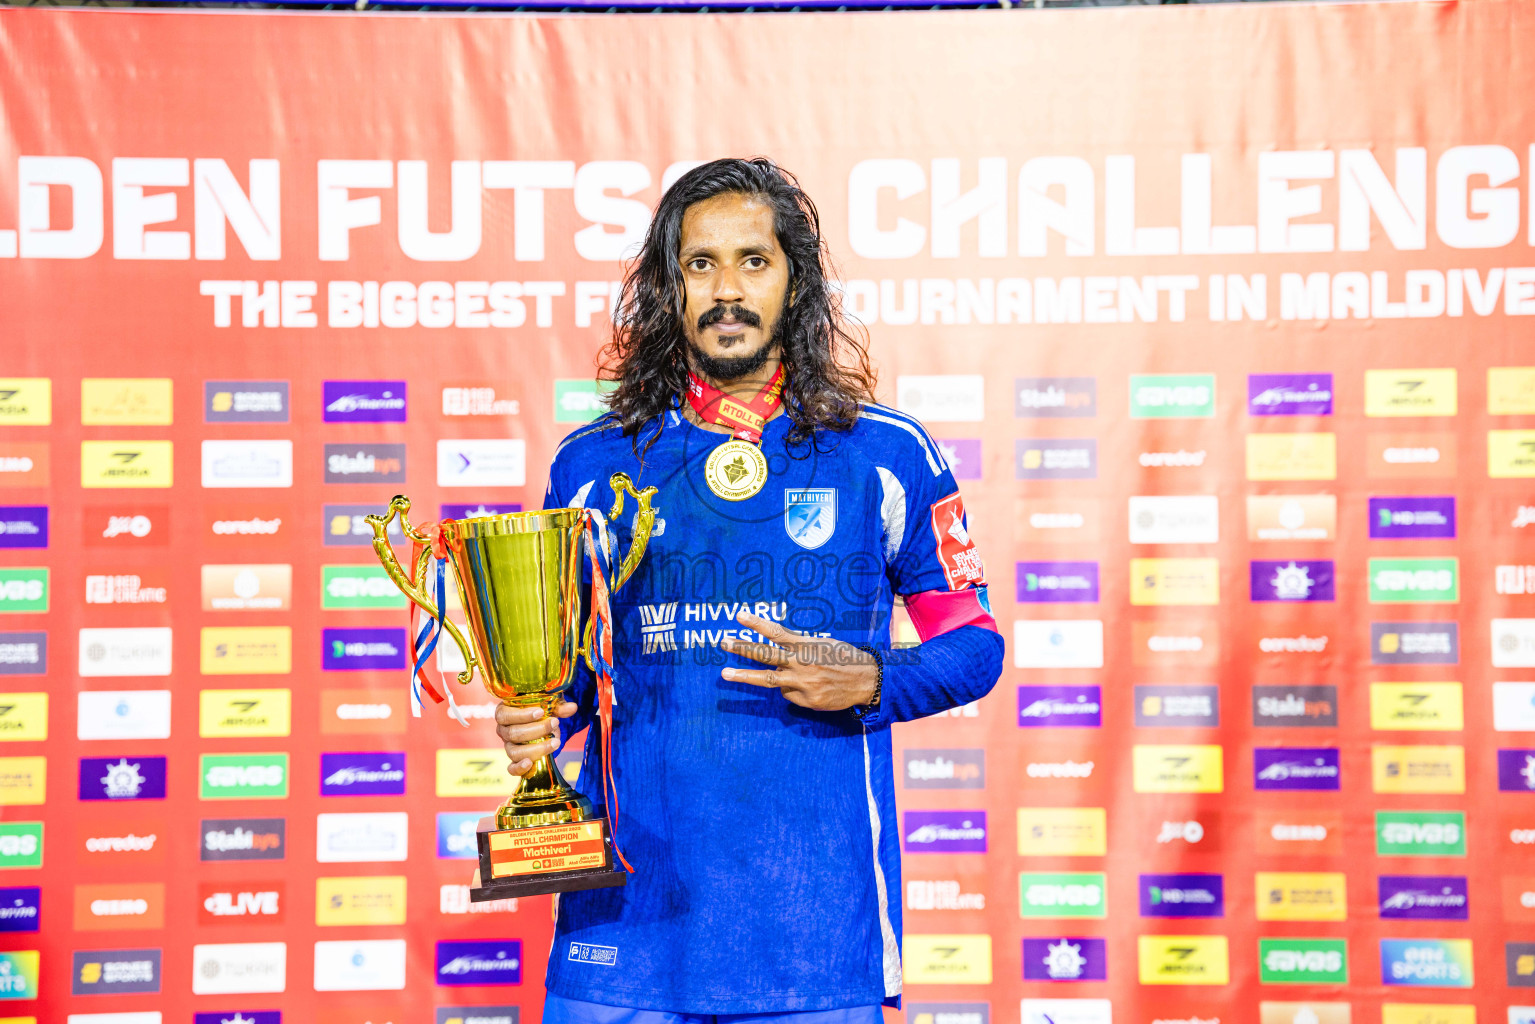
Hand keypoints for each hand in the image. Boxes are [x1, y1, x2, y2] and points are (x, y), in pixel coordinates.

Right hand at [494, 701, 578, 775]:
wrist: (543, 723)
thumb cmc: (541, 709)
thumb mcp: (548, 704)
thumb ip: (558, 706)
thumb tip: (572, 708)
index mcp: (504, 713)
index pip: (505, 715)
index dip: (522, 715)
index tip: (541, 712)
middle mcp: (503, 730)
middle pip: (513, 734)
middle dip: (537, 729)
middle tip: (555, 723)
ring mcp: (508, 746)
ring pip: (514, 752)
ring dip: (537, 748)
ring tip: (556, 742)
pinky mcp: (515, 760)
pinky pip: (512, 769)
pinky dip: (519, 768)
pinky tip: (530, 763)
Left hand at [718, 612, 877, 711]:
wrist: (867, 680)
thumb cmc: (843, 657)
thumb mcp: (822, 643)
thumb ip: (798, 646)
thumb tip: (774, 650)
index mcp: (806, 646)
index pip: (777, 632)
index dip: (757, 623)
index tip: (739, 615)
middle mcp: (802, 663)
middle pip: (766, 655)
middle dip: (742, 648)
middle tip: (722, 642)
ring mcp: (803, 683)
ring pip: (769, 679)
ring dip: (745, 676)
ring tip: (725, 674)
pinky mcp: (807, 700)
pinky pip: (789, 694)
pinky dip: (791, 689)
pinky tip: (805, 688)